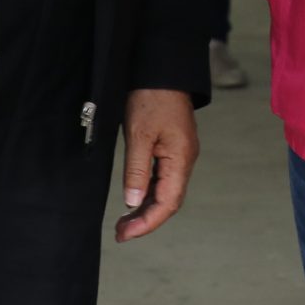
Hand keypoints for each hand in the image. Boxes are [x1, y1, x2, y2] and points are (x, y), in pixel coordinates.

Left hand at [115, 88, 196, 242]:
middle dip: (145, 220)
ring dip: (145, 208)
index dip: (148, 223)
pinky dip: (147, 192)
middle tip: (120, 233)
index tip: (126, 234)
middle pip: (168, 201)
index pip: (168, 203)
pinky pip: (161, 178)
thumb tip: (132, 203)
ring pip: (165, 191)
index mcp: (181, 159)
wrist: (162, 69)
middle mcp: (184, 160)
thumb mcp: (139, 134)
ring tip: (123, 222)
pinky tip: (133, 199)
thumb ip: (136, 170)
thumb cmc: (151, 97)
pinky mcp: (172, 148)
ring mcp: (179, 154)